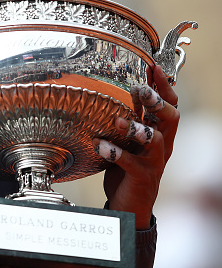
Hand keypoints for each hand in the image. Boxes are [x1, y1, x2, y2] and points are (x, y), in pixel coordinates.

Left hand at [93, 65, 179, 228]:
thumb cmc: (127, 167)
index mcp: (159, 133)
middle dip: (158, 102)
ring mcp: (153, 162)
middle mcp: (161, 146)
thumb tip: (120, 90)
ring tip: (118, 121)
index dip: (164, 86)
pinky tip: (100, 145)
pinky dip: (115, 153)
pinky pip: (131, 163)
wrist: (130, 204)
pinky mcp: (141, 177)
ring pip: (156, 141)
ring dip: (137, 128)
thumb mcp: (129, 140)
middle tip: (140, 89)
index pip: (169, 105)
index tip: (153, 67)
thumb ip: (129, 119)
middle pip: (171, 119)